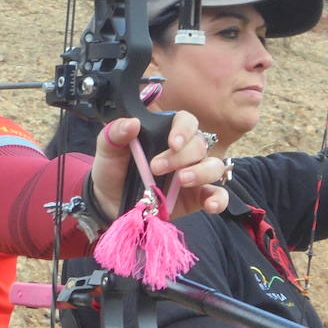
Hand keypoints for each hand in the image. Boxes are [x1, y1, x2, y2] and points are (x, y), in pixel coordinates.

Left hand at [90, 112, 228, 220]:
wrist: (109, 202)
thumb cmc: (113, 170)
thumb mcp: (108, 150)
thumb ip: (116, 133)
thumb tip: (132, 123)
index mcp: (165, 133)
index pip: (186, 121)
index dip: (184, 129)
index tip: (172, 142)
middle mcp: (184, 152)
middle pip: (199, 145)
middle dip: (181, 156)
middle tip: (156, 168)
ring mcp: (194, 174)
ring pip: (214, 166)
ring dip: (202, 172)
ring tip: (182, 181)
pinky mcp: (197, 197)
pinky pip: (218, 195)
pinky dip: (219, 199)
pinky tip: (210, 205)